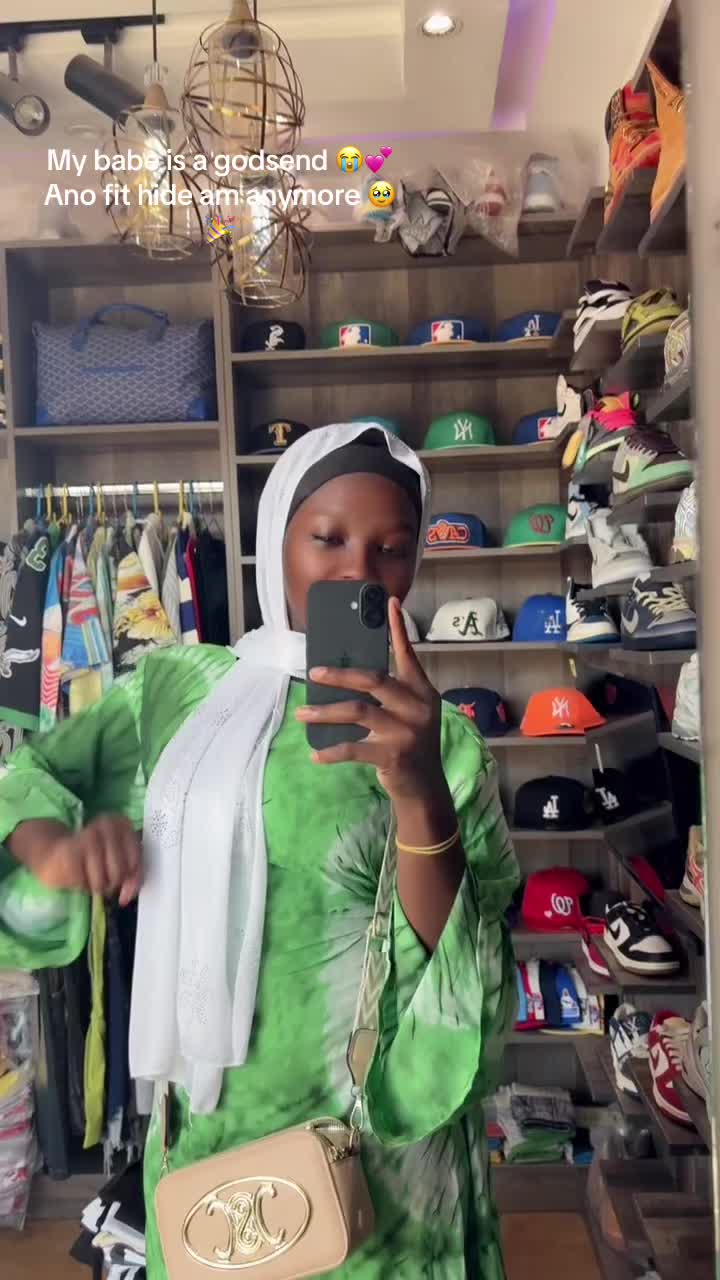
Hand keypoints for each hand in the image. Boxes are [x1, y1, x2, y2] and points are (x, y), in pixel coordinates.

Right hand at [32, 815, 142, 904]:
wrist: (52, 852)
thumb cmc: (90, 859)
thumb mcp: (118, 864)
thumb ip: (131, 879)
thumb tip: (126, 897)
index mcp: (123, 824)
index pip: (137, 860)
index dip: (133, 878)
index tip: (125, 883)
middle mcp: (107, 824)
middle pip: (121, 872)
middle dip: (112, 883)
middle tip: (103, 877)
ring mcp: (88, 836)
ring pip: (103, 880)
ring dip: (96, 886)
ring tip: (89, 874)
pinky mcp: (70, 851)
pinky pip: (84, 883)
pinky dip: (81, 885)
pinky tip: (76, 873)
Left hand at [296, 596, 443, 801]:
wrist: (425, 789)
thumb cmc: (410, 746)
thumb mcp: (410, 715)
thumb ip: (392, 693)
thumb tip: (353, 672)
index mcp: (422, 692)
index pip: (408, 655)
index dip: (398, 629)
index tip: (388, 603)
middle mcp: (417, 708)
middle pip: (373, 679)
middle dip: (339, 675)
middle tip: (313, 673)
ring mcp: (406, 732)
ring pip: (357, 711)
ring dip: (324, 713)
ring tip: (301, 715)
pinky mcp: (393, 755)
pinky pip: (353, 748)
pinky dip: (331, 751)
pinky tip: (315, 754)